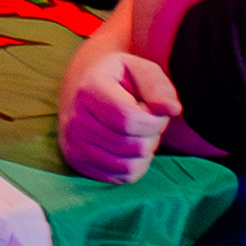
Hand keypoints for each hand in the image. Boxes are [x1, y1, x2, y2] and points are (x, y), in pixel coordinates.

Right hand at [59, 40, 187, 181]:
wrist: (81, 84)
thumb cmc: (118, 77)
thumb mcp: (140, 68)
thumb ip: (158, 87)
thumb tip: (173, 110)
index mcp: (89, 89)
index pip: (130, 119)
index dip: (155, 120)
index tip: (157, 110)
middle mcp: (75, 119)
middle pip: (132, 146)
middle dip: (152, 136)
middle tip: (147, 121)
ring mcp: (72, 143)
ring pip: (128, 166)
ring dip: (143, 152)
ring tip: (137, 133)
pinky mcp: (76, 161)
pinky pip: (120, 177)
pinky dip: (134, 165)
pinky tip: (128, 146)